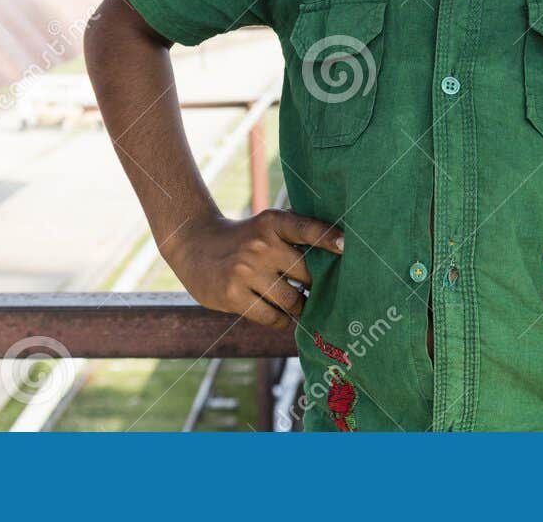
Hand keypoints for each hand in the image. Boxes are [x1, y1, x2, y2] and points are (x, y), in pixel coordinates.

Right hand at [164, 210, 343, 328]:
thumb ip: (295, 238)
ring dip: (298, 306)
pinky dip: (281, 319)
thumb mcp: (266, 226)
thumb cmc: (245, 239)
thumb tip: (337, 259)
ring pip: (291, 300)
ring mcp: (245, 271)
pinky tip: (279, 312)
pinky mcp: (233, 295)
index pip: (305, 228)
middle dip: (314, 286)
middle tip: (314, 290)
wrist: (195, 244)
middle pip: (306, 275)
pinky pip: (272, 316)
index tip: (347, 245)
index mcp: (272, 222)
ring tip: (296, 302)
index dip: (328, 237)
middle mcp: (260, 245)